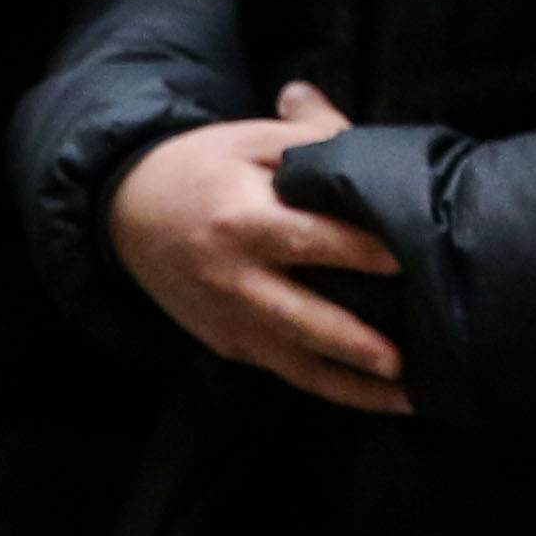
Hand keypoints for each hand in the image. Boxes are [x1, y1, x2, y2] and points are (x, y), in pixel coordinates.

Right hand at [106, 82, 410, 414]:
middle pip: (301, 318)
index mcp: (243, 221)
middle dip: (353, 342)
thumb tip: (370, 147)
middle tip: (404, 359)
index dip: (358, 250)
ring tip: (409, 397)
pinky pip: (286, 371)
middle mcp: (236, 281)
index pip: (308, 239)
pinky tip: (375, 396)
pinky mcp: (231, 344)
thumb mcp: (251, 139)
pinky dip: (331, 387)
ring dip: (354, 386)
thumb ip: (313, 137)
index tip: (407, 259)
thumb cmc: (202, 169)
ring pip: (297, 364)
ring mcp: (233, 321)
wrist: (126, 214)